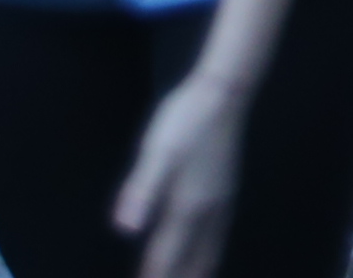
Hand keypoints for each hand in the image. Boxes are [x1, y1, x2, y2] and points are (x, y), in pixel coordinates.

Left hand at [110, 59, 256, 277]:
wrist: (224, 92)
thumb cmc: (185, 119)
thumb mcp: (157, 151)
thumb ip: (142, 189)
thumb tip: (126, 229)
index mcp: (187, 204)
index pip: (166, 254)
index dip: (153, 275)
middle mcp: (208, 210)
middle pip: (193, 260)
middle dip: (179, 277)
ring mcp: (221, 200)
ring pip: (210, 250)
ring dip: (196, 270)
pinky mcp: (227, 190)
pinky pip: (218, 236)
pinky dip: (209, 255)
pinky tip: (206, 251)